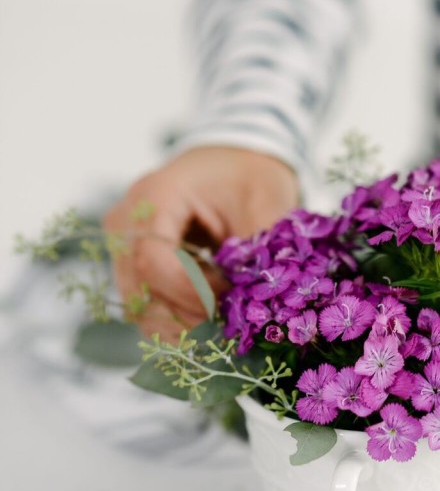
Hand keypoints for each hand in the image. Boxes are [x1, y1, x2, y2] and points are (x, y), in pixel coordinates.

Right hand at [104, 146, 298, 339]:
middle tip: (226, 329)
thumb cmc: (249, 176)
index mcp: (156, 195)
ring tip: (219, 327)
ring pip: (137, 305)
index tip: (228, 299)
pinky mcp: (131, 263)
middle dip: (184, 319)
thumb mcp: (265, 203)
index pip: (152, 260)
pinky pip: (143, 304)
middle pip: (138, 290)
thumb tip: (262, 303)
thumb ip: (259, 251)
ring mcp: (122, 244)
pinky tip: (206, 323)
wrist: (233, 161)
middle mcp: (126, 221)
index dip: (189, 291)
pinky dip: (173, 321)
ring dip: (178, 326)